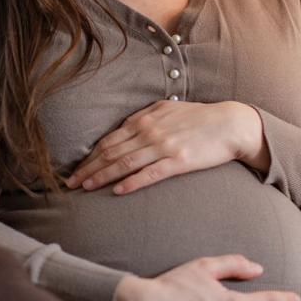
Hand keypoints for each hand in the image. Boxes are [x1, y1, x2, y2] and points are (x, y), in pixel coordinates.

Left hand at [64, 100, 266, 194]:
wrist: (230, 124)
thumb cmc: (199, 117)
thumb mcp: (168, 108)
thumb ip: (145, 117)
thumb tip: (126, 125)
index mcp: (145, 120)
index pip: (109, 140)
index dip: (89, 156)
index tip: (75, 169)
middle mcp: (150, 132)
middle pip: (110, 152)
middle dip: (88, 168)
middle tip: (70, 183)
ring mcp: (164, 146)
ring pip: (125, 163)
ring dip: (102, 176)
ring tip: (86, 188)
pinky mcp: (179, 161)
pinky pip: (150, 174)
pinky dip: (132, 182)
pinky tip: (118, 191)